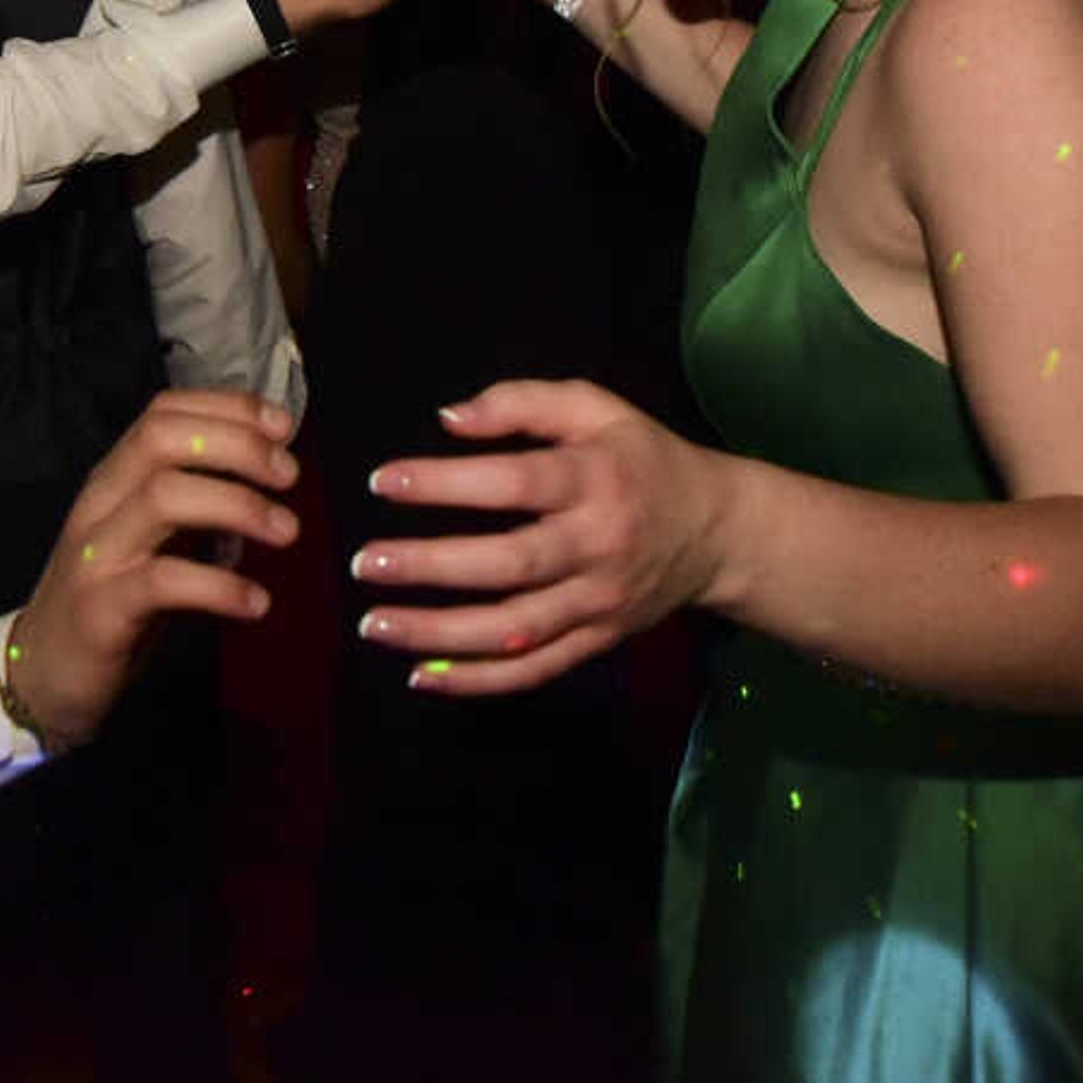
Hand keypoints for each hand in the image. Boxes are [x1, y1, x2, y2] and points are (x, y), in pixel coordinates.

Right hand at [5, 389, 297, 750]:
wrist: (43, 673)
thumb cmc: (112, 599)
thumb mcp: (155, 540)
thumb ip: (199, 505)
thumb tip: (268, 474)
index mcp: (115, 479)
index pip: (164, 412)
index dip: (228, 408)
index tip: (284, 427)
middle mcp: (101, 504)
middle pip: (162, 439)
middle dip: (236, 444)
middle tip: (290, 475)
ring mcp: (96, 554)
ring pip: (162, 497)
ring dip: (236, 504)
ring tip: (287, 531)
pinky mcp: (100, 610)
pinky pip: (162, 582)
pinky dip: (218, 584)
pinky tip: (255, 601)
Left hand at [347, 381, 730, 695]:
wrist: (716, 530)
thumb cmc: (641, 459)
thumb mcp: (595, 408)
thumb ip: (523, 402)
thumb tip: (449, 418)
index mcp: (595, 480)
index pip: (515, 482)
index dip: (447, 484)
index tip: (384, 482)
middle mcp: (597, 547)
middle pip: (509, 564)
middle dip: (431, 567)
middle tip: (366, 563)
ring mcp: (597, 603)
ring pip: (514, 629)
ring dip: (440, 633)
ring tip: (376, 624)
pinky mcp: (597, 641)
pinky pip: (534, 670)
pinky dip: (477, 680)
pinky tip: (422, 674)